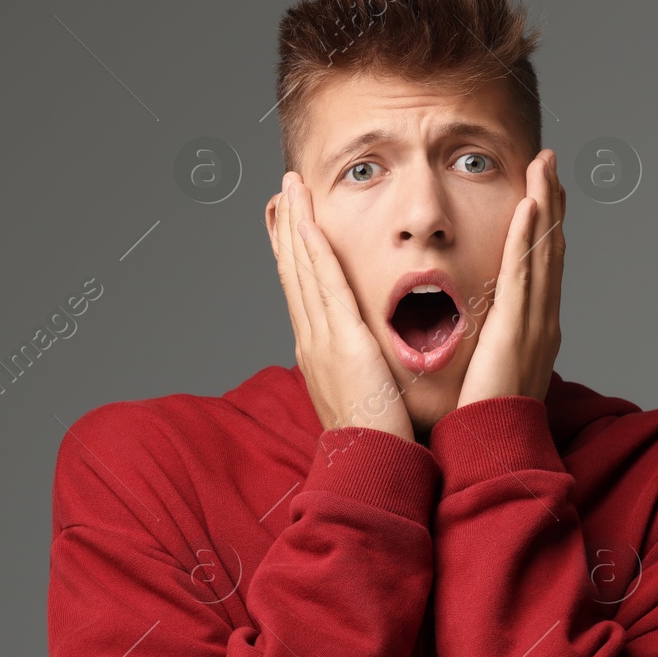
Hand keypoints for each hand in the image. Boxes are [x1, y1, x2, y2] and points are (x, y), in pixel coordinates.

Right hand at [272, 171, 415, 442]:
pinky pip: (323, 284)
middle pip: (293, 271)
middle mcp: (312, 339)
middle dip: (287, 229)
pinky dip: (312, 250)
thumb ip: (364, 368)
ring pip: (302, 269)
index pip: (302, 290)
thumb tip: (368, 356)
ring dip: (295, 226)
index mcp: (318, 351)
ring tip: (289, 190)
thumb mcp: (364, 393)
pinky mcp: (339, 339)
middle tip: (282, 191)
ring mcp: (320, 338)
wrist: (369, 467)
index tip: (291, 223)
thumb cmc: (375, 438)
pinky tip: (307, 222)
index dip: (294, 253)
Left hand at [457, 148, 564, 407]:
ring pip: (544, 252)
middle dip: (551, 202)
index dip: (542, 225)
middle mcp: (541, 319)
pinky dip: (530, 238)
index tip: (539, 190)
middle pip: (550, 249)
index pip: (539, 265)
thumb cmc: (483, 417)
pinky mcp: (519, 329)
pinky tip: (531, 207)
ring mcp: (535, 322)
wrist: (493, 450)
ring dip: (545, 206)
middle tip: (548, 162)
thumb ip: (484, 342)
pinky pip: (526, 274)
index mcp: (531, 328)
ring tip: (544, 168)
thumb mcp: (486, 368)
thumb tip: (468, 328)